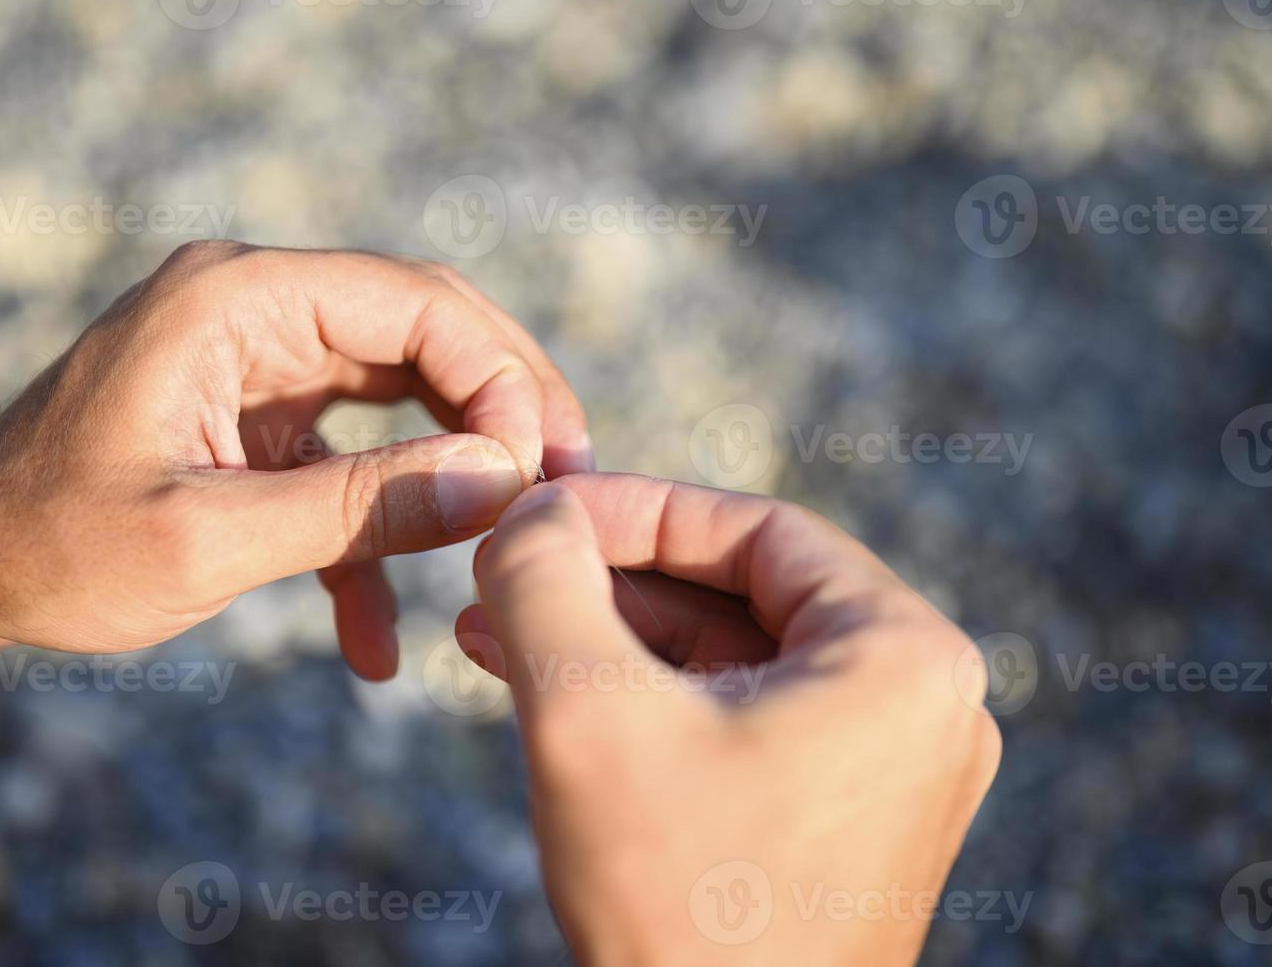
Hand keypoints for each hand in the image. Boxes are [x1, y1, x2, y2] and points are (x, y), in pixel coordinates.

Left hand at [0, 243, 590, 676]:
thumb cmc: (52, 547)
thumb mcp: (210, 537)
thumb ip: (360, 508)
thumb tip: (500, 482)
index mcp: (233, 299)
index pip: (413, 302)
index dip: (499, 377)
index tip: (541, 472)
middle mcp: (254, 305)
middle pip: (423, 328)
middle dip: (502, 407)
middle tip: (570, 483)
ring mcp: (257, 356)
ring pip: (402, 386)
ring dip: (458, 460)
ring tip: (514, 534)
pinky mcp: (257, 413)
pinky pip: (351, 451)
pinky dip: (376, 527)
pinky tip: (377, 637)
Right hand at [456, 475, 1000, 965]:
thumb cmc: (681, 909)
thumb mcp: (589, 717)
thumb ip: (545, 582)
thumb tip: (528, 508)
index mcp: (904, 659)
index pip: (755, 531)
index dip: (633, 509)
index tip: (538, 510)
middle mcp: (920, 706)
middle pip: (742, 594)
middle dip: (611, 581)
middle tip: (509, 569)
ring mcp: (887, 770)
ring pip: (730, 659)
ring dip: (615, 640)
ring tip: (499, 627)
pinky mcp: (842, 821)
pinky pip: (738, 721)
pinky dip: (649, 700)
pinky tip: (548, 688)